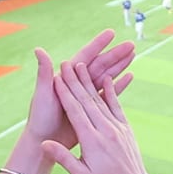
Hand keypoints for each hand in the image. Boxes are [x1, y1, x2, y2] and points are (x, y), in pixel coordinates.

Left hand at [24, 34, 134, 155]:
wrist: (44, 140)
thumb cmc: (39, 118)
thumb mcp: (42, 93)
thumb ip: (44, 72)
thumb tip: (39, 49)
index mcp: (66, 77)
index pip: (85, 56)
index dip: (98, 45)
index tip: (111, 34)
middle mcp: (76, 83)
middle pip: (99, 64)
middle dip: (115, 54)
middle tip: (131, 44)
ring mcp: (85, 95)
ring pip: (105, 76)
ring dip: (119, 65)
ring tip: (133, 55)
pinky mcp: (91, 108)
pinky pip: (108, 93)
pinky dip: (118, 84)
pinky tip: (129, 76)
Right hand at [42, 61, 155, 173]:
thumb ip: (63, 158)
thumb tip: (44, 144)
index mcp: (92, 141)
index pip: (75, 112)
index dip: (65, 93)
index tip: (56, 78)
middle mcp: (106, 130)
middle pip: (87, 101)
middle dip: (75, 81)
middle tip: (66, 63)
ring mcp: (118, 128)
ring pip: (101, 100)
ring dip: (89, 81)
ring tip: (80, 65)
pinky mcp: (126, 128)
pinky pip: (117, 106)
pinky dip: (111, 91)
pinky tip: (106, 78)